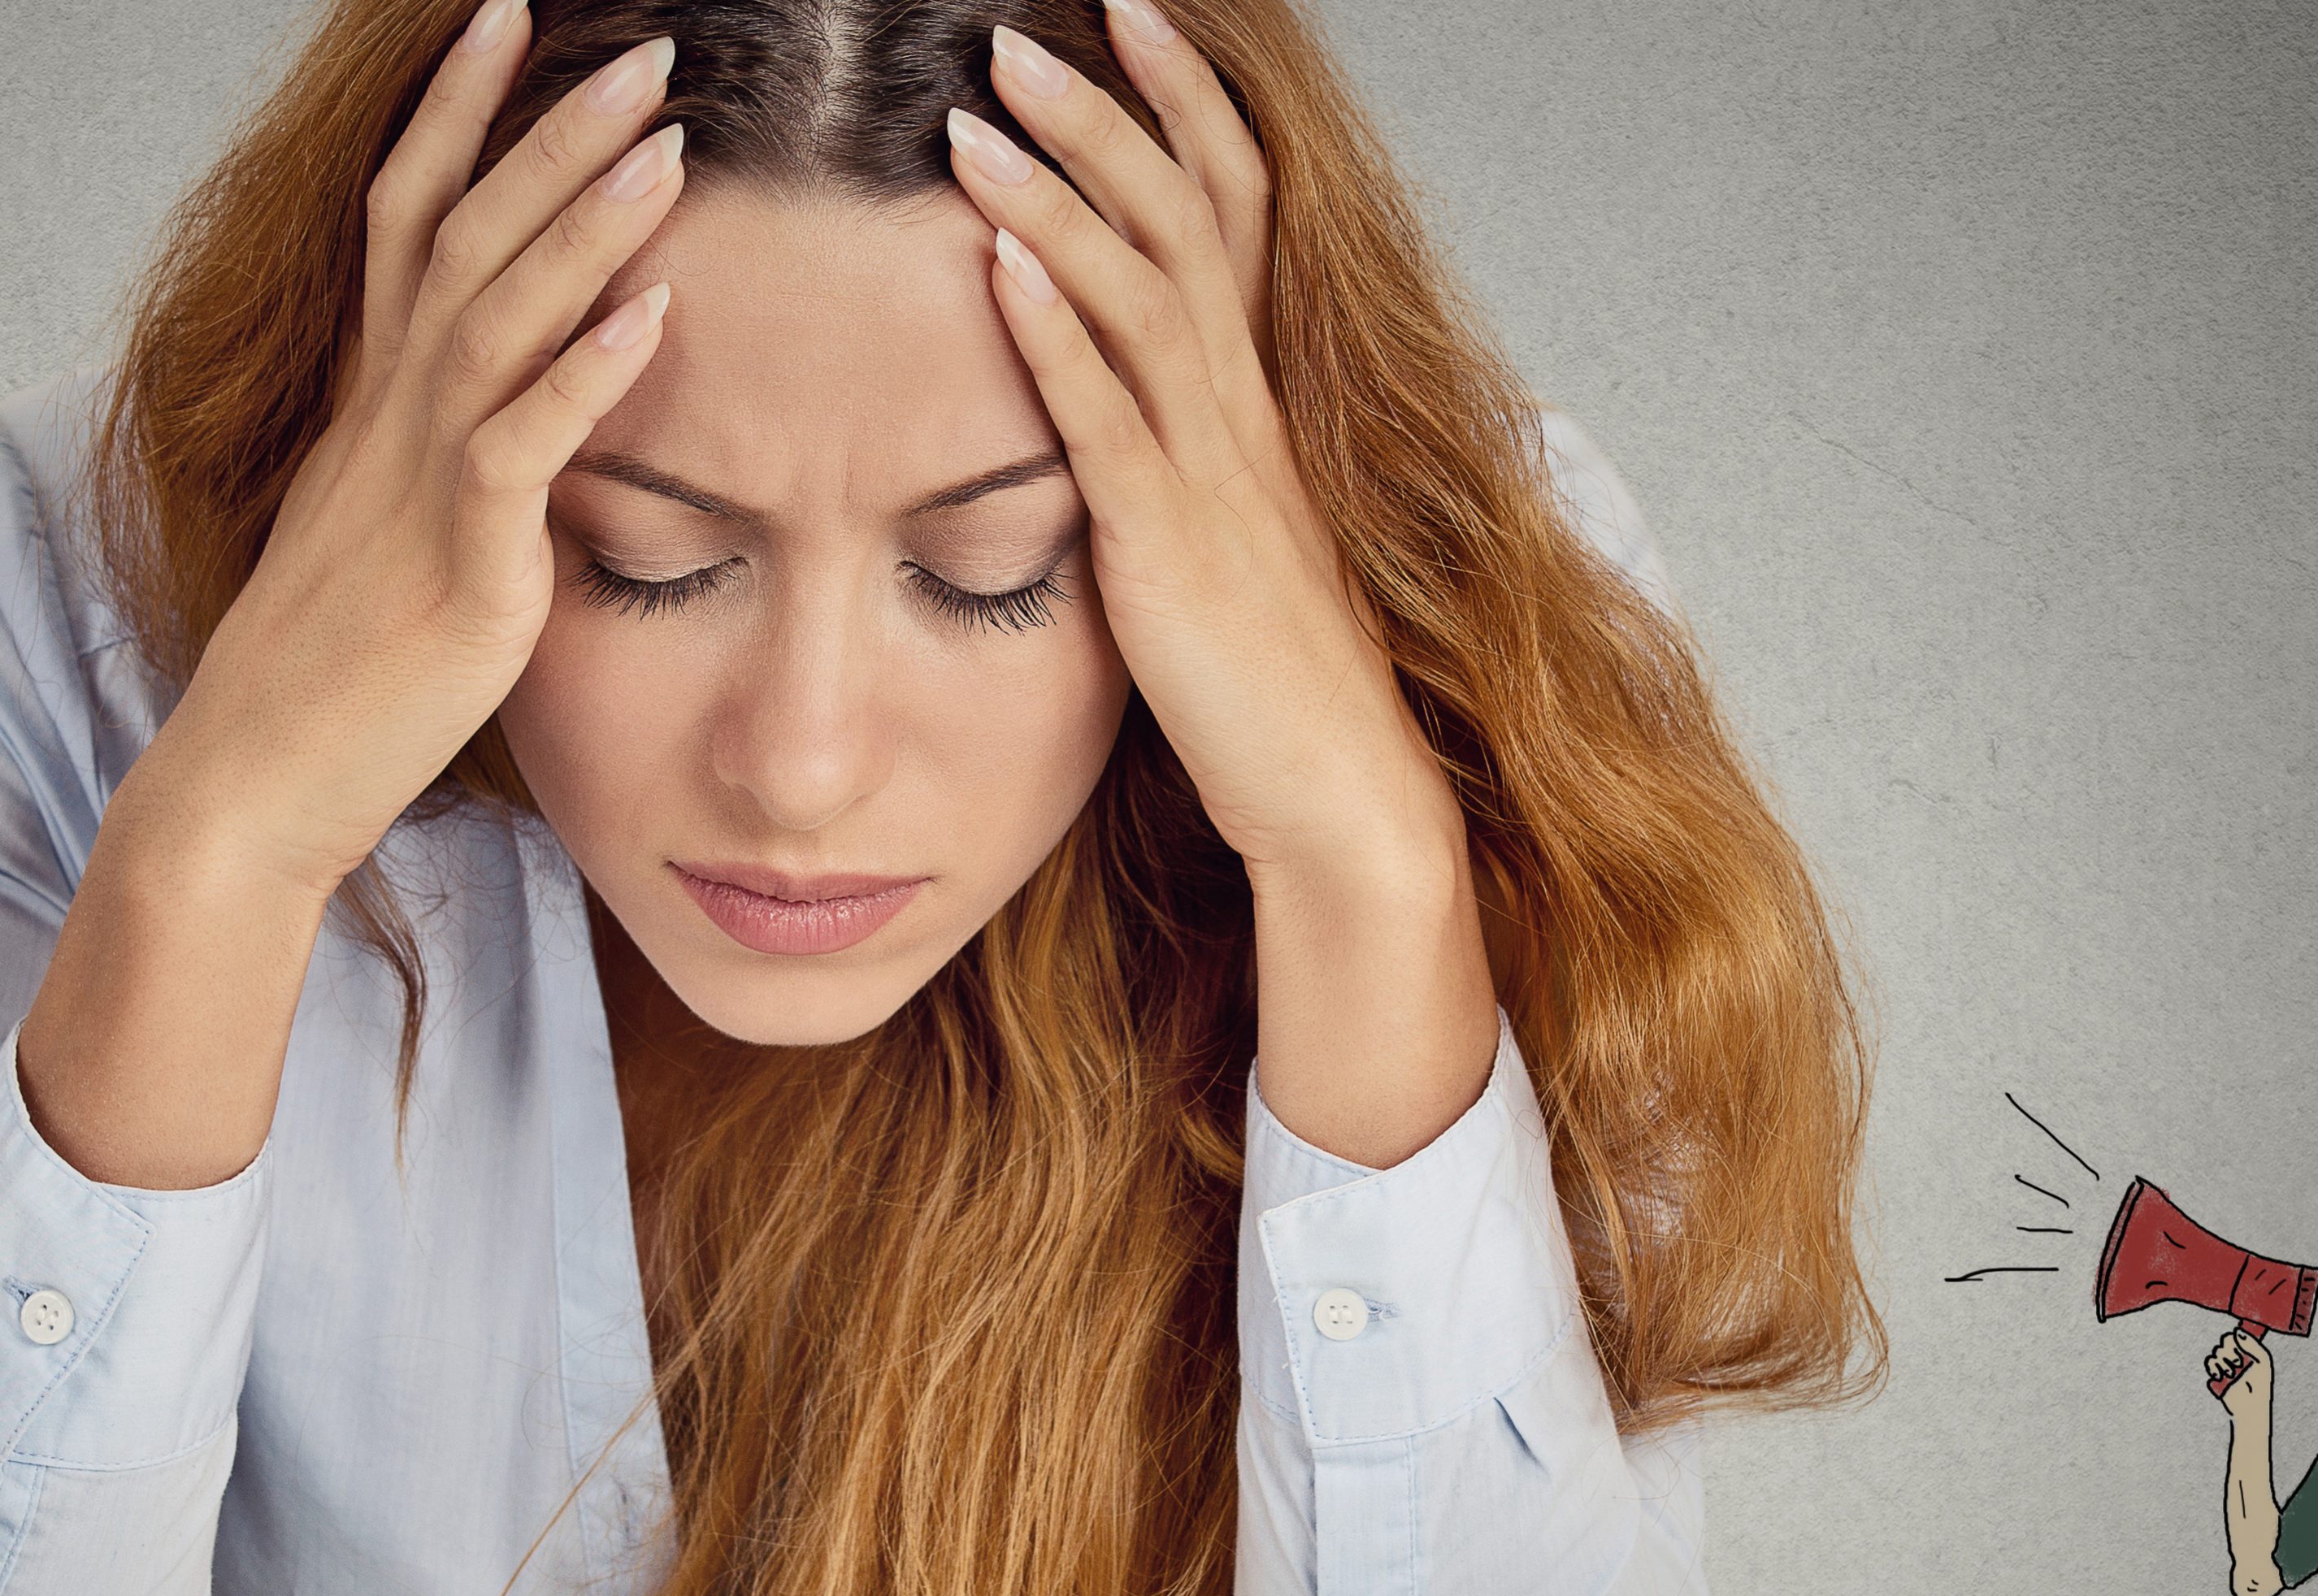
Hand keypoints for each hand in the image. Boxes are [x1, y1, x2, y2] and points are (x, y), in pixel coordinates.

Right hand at [140, 11, 688, 902]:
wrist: (248, 789)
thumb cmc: (327, 681)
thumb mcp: (389, 538)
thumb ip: (449, 464)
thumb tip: (517, 423)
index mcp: (373, 406)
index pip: (408, 217)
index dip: (454, 111)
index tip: (505, 17)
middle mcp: (389, 422)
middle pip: (465, 234)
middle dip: (549, 131)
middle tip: (641, 48)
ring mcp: (417, 488)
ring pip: (496, 316)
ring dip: (583, 222)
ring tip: (666, 140)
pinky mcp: (458, 568)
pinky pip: (521, 449)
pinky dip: (588, 374)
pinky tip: (655, 312)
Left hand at [944, 11, 1448, 878]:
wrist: (1340, 796)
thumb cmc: (1268, 683)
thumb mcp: (1218, 539)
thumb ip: (1172, 454)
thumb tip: (1104, 389)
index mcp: (1255, 402)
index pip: (1233, 208)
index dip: (1186, 105)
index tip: (1130, 14)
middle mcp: (1244, 414)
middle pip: (1184, 218)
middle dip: (1107, 114)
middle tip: (1021, 29)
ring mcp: (1213, 476)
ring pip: (1144, 296)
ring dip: (1057, 199)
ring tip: (977, 118)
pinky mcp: (1170, 550)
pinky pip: (1110, 421)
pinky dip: (1054, 336)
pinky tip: (997, 269)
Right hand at [2207, 1326, 2272, 1411]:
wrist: (2250, 1407)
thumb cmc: (2261, 1385)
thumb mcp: (2262, 1361)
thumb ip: (2252, 1345)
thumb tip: (2237, 1331)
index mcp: (2248, 1352)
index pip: (2235, 1337)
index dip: (2235, 1341)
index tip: (2240, 1350)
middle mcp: (2237, 1357)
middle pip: (2224, 1343)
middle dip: (2229, 1353)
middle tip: (2238, 1364)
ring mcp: (2226, 1366)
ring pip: (2216, 1353)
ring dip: (2223, 1363)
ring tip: (2232, 1375)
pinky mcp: (2216, 1375)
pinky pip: (2209, 1363)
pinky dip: (2214, 1368)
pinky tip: (2220, 1376)